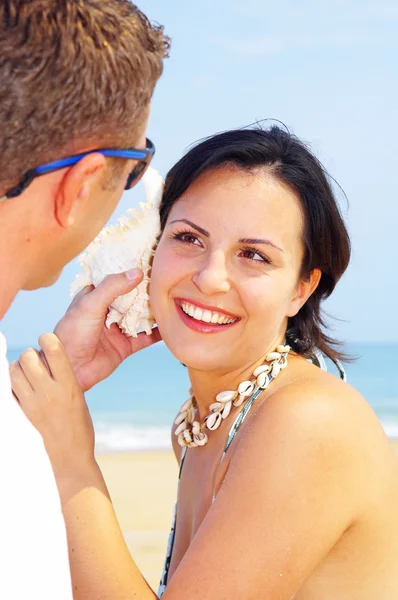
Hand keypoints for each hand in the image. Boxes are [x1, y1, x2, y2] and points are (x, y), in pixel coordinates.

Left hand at [10, 333, 95, 479]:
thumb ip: (63, 378)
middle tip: (34, 362)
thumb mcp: (78, 398)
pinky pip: (7, 391)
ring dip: (17, 368)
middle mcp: (49, 392)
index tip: (46, 340)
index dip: (47, 338)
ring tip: (24, 375)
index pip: (54, 348)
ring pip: (13, 371)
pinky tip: (19, 391)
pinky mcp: (19, 416)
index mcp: (69, 385)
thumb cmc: (78, 429)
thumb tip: (46, 358)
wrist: (69, 461)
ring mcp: (31, 405)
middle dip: (29, 355)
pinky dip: (10, 386)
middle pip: (28, 357)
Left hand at [54, 269, 161, 391]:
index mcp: (95, 296)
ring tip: (173, 300)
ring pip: (141, 316)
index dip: (131, 270)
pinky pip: (145, 337)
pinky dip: (158, 333)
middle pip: (132, 297)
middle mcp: (108, 310)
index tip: (150, 261)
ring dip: (154, 310)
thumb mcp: (90, 304)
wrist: (70, 370)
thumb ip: (112, 287)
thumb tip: (136, 272)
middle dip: (147, 290)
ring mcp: (118, 328)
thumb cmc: (71, 334)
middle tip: (168, 280)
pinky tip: (171, 326)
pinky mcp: (125, 346)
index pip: (116, 279)